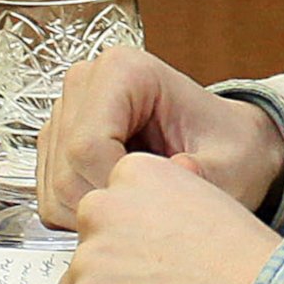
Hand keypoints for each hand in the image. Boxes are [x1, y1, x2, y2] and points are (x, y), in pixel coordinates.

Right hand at [36, 47, 283, 230]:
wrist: (228, 145)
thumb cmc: (229, 146)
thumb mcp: (231, 164)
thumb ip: (208, 173)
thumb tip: (179, 174)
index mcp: (123, 70)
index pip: (87, 144)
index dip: (113, 187)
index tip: (150, 206)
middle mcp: (87, 82)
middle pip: (65, 168)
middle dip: (105, 203)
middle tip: (149, 212)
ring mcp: (68, 112)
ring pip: (54, 187)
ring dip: (94, 211)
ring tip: (141, 205)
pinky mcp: (59, 143)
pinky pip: (52, 196)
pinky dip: (85, 213)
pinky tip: (123, 201)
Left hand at [41, 151, 280, 283]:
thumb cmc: (260, 274)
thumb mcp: (215, 208)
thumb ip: (171, 211)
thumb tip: (155, 232)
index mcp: (138, 173)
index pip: (105, 218)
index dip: (132, 255)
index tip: (166, 274)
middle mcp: (103, 207)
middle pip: (83, 261)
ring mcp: (87, 260)